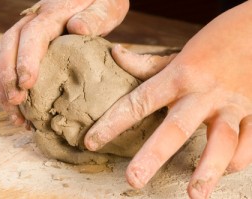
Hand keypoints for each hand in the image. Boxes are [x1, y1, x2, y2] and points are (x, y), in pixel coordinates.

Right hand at [0, 0, 128, 124]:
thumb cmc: (104, 2)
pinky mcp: (32, 43)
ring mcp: (31, 32)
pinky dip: (13, 85)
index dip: (26, 58)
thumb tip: (77, 27)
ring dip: (6, 85)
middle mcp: (36, 20)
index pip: (33, 34)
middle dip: (9, 76)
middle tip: (16, 102)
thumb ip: (94, 17)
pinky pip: (15, 62)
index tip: (26, 83)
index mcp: (54, 12)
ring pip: (7, 56)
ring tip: (15, 114)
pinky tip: (19, 108)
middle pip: (11, 45)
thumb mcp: (106, 6)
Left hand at [84, 1, 251, 197]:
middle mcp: (202, 94)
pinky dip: (238, 160)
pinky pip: (249, 143)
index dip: (112, 123)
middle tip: (133, 180)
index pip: (138, 102)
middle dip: (153, 156)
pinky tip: (224, 171)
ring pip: (222, 141)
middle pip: (175, 128)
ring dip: (208, 169)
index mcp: (179, 76)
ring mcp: (232, 105)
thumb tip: (117, 54)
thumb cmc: (213, 43)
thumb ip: (147, 62)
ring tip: (194, 194)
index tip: (92, 142)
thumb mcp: (179, 52)